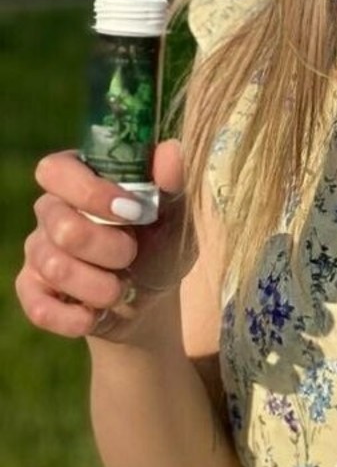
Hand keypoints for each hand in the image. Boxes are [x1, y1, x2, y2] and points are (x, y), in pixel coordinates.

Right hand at [14, 139, 193, 341]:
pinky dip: (75, 317)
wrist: (151, 298)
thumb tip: (172, 149)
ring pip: (53, 267)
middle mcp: (51, 209)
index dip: (90, 192)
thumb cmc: (161, 242)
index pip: (56, 170)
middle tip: (132, 255)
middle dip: (106, 248)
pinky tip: (95, 315)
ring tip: (121, 289)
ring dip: (99, 286)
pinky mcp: (31, 290)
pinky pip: (38, 306)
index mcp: (82, 177)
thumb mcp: (176, 214)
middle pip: (60, 225)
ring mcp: (37, 250)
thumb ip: (172, 182)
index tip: (133, 211)